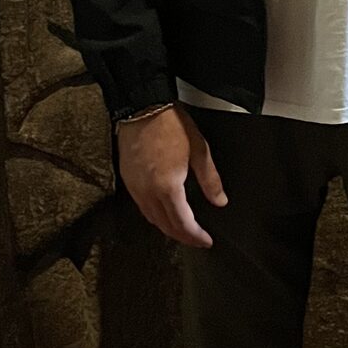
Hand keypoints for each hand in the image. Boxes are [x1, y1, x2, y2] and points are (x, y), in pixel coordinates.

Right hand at [116, 104, 227, 247]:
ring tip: (182, 229)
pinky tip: (163, 211)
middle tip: (197, 240)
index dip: (195, 236)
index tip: (206, 241)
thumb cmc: (171, 125)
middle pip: (165, 226)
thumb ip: (210, 180)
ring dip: (167, 228)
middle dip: (182, 236)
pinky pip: (141, 206)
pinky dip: (154, 215)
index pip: (182, 224)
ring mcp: (135, 186)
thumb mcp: (199, 151)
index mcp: (167, 187)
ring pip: (151, 218)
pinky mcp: (127, 179)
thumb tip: (220, 202)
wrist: (142, 106)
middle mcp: (148, 192)